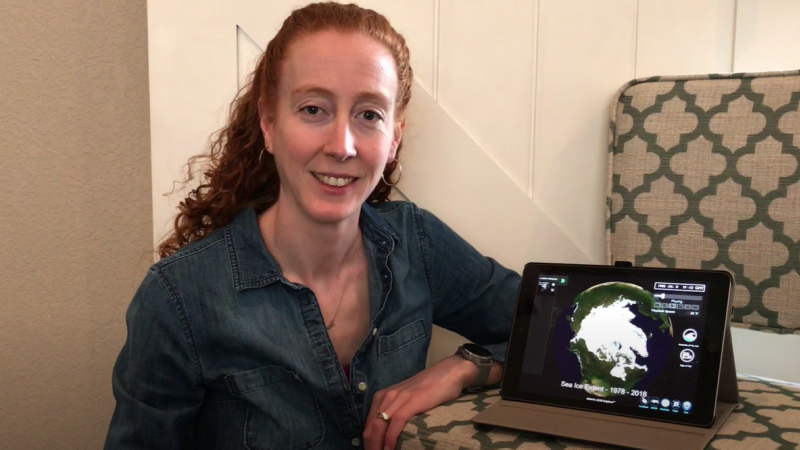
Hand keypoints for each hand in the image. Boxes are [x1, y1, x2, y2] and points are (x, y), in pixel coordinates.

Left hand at [362, 355, 479, 449]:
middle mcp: (387, 396)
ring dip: (376, 445)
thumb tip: (389, 433)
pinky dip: (390, 438)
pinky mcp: (412, 401)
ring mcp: (399, 397)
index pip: (368, 424)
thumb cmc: (429, 388)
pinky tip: (389, 449)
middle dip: (370, 445)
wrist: (448, 372)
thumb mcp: (406, 399)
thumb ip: (396, 411)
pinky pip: (396, 422)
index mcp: (383, 396)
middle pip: (371, 427)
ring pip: (379, 425)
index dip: (368, 441)